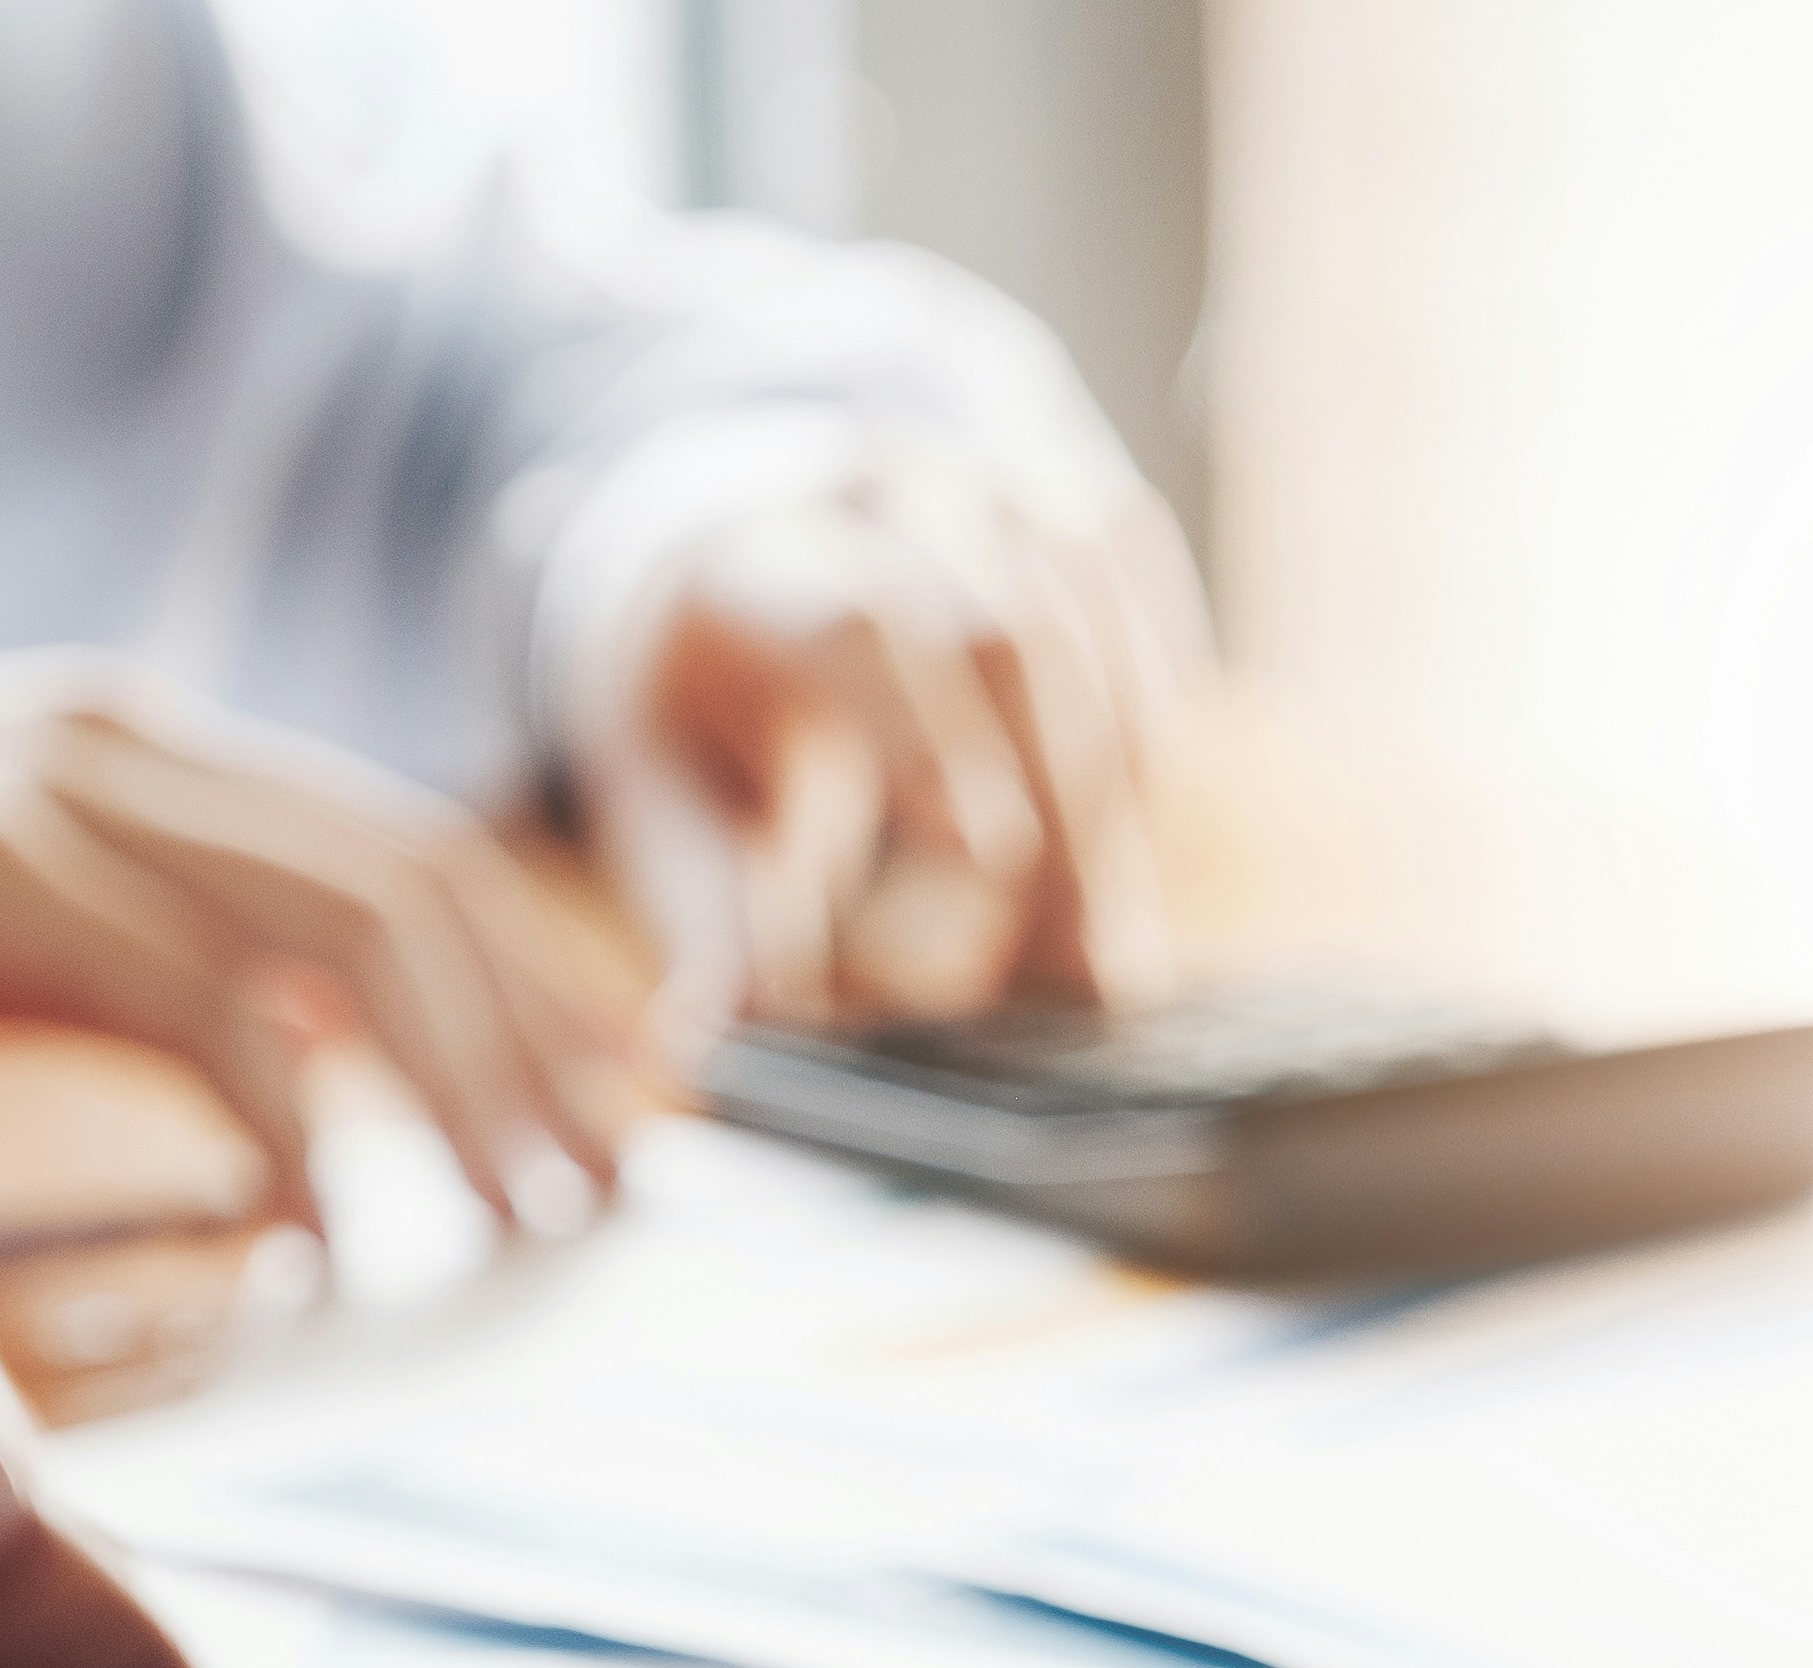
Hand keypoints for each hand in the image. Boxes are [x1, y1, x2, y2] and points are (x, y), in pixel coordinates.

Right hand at [0, 659, 639, 1227]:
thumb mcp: (19, 951)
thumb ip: (181, 977)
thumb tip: (348, 1075)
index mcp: (151, 754)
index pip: (415, 850)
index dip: (547, 978)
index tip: (634, 1102)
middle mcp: (119, 735)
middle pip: (418, 880)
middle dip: (543, 1042)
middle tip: (612, 1188)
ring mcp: (42, 783)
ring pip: (343, 922)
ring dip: (461, 1080)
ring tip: (518, 1210)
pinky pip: (192, 994)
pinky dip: (288, 1117)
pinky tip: (327, 1216)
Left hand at [573, 442, 1195, 1036]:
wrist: (736, 537)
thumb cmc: (694, 699)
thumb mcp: (662, 802)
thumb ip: (705, 914)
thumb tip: (717, 1038)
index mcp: (752, 555)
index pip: (860, 623)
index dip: (934, 739)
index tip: (993, 863)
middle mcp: (883, 489)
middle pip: (1009, 628)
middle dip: (1057, 803)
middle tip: (1076, 970)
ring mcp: (994, 483)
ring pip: (1097, 627)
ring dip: (1116, 789)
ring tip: (1101, 944)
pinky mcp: (1077, 510)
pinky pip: (1148, 621)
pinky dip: (1150, 733)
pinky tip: (1123, 838)